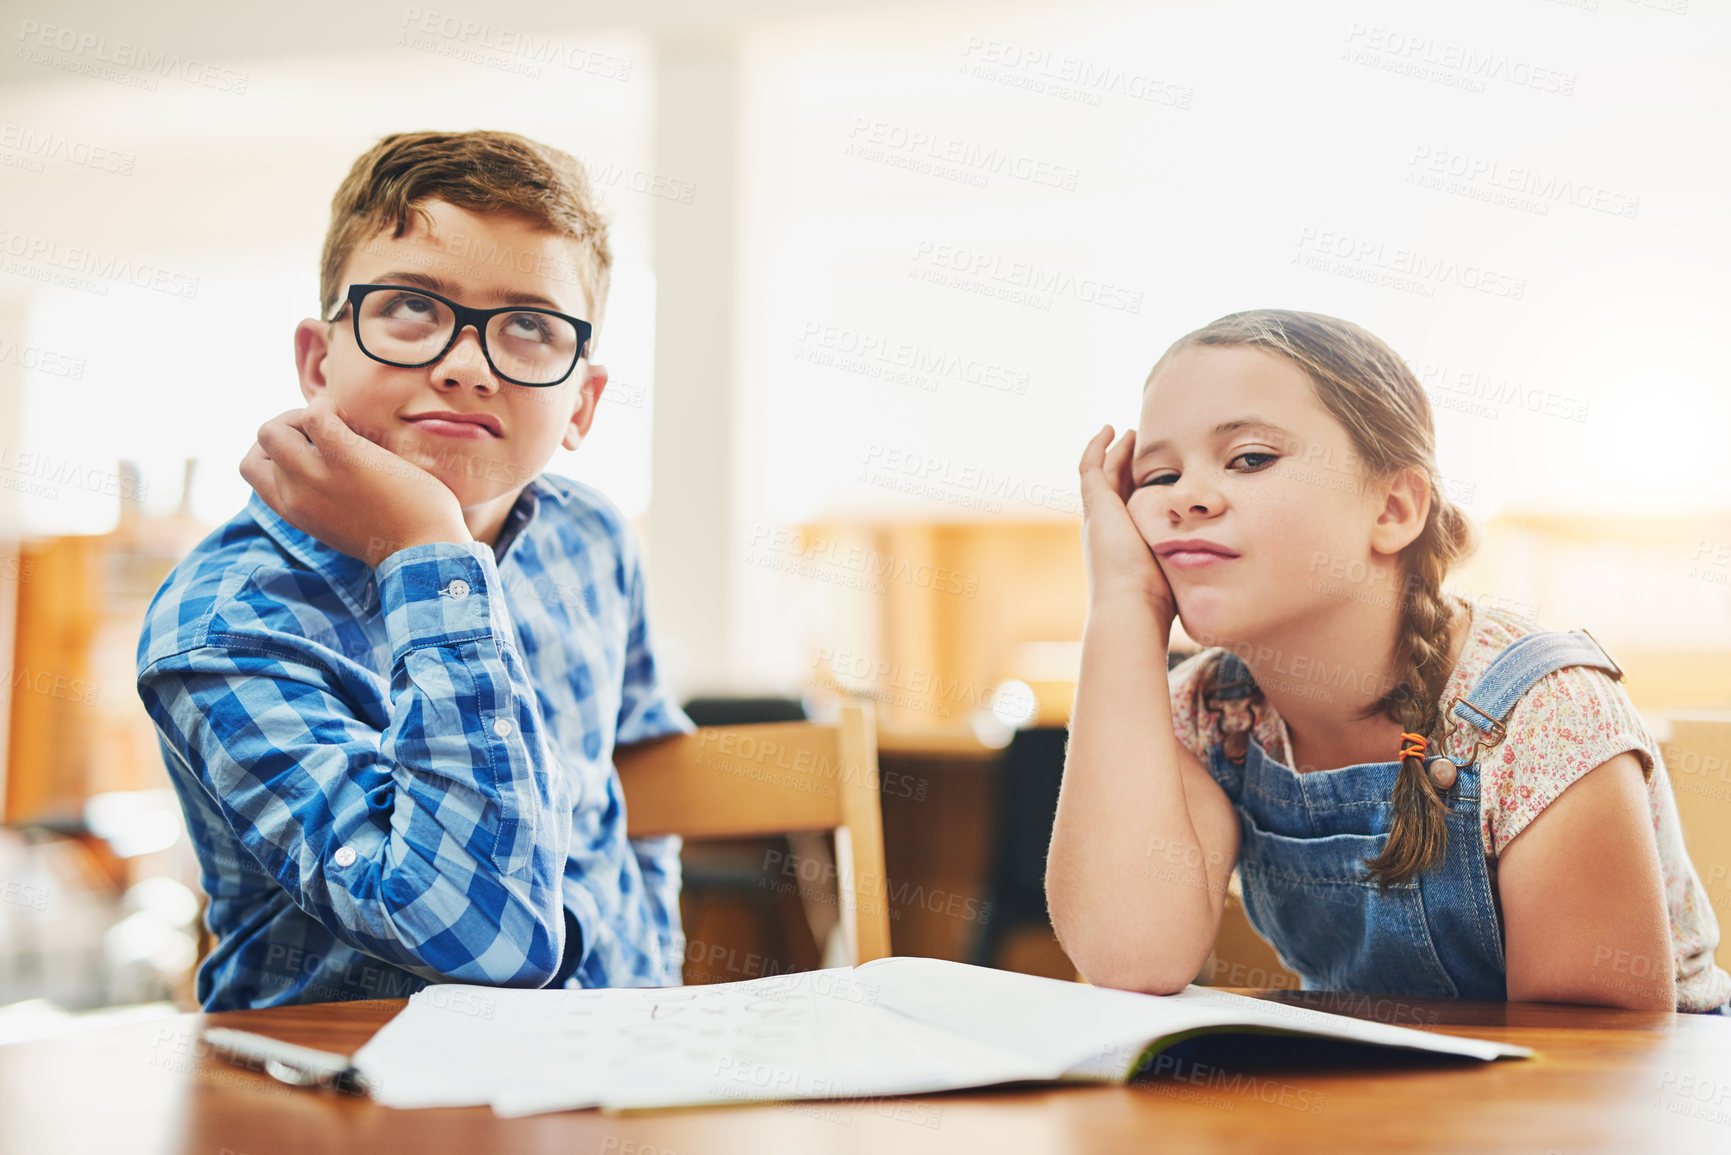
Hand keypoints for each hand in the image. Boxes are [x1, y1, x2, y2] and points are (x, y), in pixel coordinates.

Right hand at [240, 396, 472, 568]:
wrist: (426, 552)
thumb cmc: (400, 535)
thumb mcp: (344, 521)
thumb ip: (324, 498)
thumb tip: (329, 465)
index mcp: (294, 512)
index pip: (253, 468)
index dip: (276, 447)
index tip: (310, 446)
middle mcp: (296, 496)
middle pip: (260, 444)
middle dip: (288, 424)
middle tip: (325, 431)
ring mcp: (316, 478)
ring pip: (271, 430)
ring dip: (301, 415)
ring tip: (337, 424)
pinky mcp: (345, 460)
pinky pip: (314, 415)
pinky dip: (327, 406)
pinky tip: (351, 420)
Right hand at [1078, 425, 1176, 625]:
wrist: (1130, 606)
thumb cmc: (1157, 599)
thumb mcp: (1176, 572)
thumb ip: (1191, 562)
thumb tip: (1220, 563)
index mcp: (1122, 543)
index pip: (1128, 507)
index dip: (1138, 487)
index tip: (1155, 472)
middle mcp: (1105, 528)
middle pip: (1113, 487)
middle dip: (1124, 465)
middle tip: (1137, 443)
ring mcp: (1097, 515)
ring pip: (1100, 473)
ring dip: (1113, 451)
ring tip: (1127, 432)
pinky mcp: (1095, 505)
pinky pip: (1090, 467)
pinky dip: (1098, 447)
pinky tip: (1112, 430)